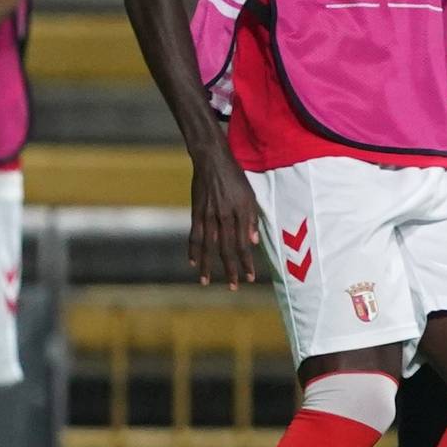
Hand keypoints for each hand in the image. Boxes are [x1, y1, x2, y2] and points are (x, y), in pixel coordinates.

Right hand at [189, 148, 260, 288]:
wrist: (212, 159)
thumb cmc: (235, 177)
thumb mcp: (250, 195)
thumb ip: (251, 219)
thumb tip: (253, 242)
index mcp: (240, 213)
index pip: (244, 244)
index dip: (247, 262)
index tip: (250, 277)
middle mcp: (224, 216)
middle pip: (227, 248)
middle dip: (230, 269)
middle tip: (232, 287)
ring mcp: (208, 215)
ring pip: (208, 246)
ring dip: (207, 265)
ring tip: (205, 282)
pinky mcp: (196, 211)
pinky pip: (194, 235)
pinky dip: (192, 250)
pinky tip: (192, 262)